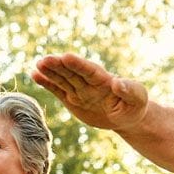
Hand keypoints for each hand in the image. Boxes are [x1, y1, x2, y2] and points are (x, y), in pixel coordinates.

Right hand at [31, 54, 150, 130]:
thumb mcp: (138, 98)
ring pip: (62, 79)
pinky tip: (34, 75)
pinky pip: (57, 90)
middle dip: (59, 66)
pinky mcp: (72, 99)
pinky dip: (46, 83)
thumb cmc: (135, 105)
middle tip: (45, 60)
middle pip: (72, 73)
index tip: (66, 57)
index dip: (78, 64)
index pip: (89, 71)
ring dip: (50, 72)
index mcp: (104, 80)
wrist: (126, 116)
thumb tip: (118, 83)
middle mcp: (89, 82)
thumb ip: (130, 90)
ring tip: (38, 64)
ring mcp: (79, 90)